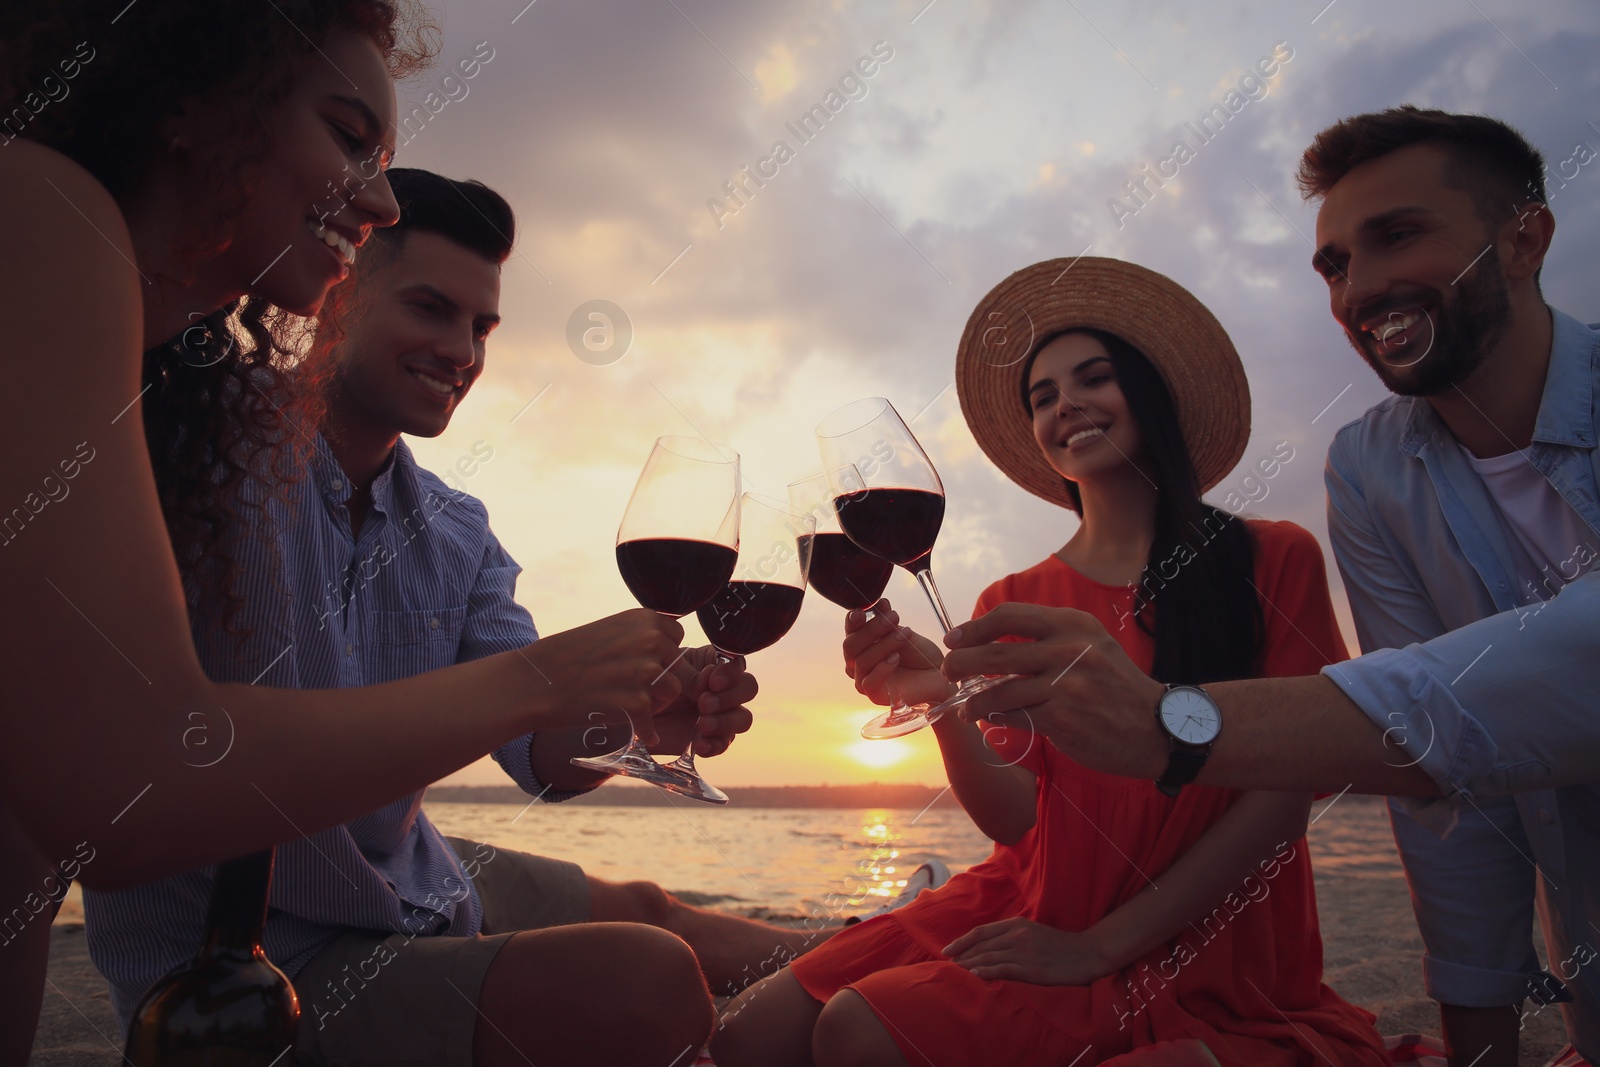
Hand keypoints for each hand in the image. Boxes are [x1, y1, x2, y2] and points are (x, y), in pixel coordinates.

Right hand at [522, 609, 685, 746]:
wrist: (534, 682)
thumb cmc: (567, 658)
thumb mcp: (609, 631)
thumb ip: (640, 636)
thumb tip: (670, 648)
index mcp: (644, 618)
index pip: (677, 636)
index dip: (663, 652)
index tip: (643, 662)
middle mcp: (650, 640)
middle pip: (679, 665)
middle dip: (663, 679)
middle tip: (633, 689)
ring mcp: (646, 671)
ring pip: (672, 692)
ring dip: (656, 703)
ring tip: (629, 707)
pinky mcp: (637, 703)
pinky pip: (654, 722)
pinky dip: (645, 731)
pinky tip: (633, 730)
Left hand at [648, 645, 756, 757]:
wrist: (628, 716)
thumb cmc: (646, 685)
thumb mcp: (666, 673)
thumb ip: (690, 675)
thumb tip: (709, 682)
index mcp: (712, 665)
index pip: (737, 665)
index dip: (731, 673)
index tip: (712, 681)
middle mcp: (721, 689)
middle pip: (749, 688)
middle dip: (730, 697)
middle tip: (703, 703)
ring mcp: (719, 715)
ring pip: (743, 718)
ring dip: (726, 721)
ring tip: (702, 724)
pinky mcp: (710, 739)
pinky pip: (725, 744)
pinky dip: (715, 744)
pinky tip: (700, 744)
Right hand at [843, 599, 953, 708]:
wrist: (938, 675)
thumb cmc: (919, 655)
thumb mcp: (903, 632)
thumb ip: (888, 621)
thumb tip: (880, 603)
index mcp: (861, 645)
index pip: (849, 631)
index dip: (853, 620)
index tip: (863, 610)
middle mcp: (857, 663)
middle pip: (850, 645)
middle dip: (871, 629)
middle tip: (894, 618)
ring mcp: (864, 680)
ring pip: (861, 661)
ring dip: (884, 645)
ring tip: (905, 635)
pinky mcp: (874, 695)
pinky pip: (869, 681)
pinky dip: (882, 667)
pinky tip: (896, 657)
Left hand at [941, 603, 1167, 779]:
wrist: (1159, 727)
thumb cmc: (1116, 686)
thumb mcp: (1091, 645)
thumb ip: (1049, 638)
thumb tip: (992, 641)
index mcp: (1073, 624)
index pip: (1009, 616)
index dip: (973, 628)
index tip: (953, 639)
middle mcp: (1068, 649)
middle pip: (994, 654)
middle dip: (960, 664)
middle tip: (948, 672)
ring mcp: (1066, 685)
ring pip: (998, 691)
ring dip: (973, 701)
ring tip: (965, 707)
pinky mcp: (1062, 718)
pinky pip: (1014, 716)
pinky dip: (996, 718)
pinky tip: (990, 718)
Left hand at [944, 917, 1113, 984]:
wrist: (1087, 953)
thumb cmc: (1060, 946)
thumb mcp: (1034, 932)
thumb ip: (1013, 935)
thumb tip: (990, 945)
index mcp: (1017, 924)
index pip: (981, 932)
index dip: (962, 941)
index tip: (948, 950)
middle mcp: (1017, 935)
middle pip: (981, 945)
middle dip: (961, 955)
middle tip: (945, 964)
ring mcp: (1024, 951)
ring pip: (988, 957)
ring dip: (968, 965)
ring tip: (953, 972)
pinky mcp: (1031, 968)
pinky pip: (1002, 969)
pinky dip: (985, 972)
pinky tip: (973, 977)